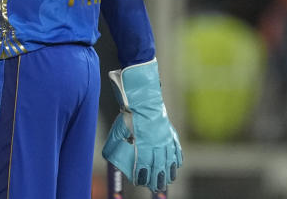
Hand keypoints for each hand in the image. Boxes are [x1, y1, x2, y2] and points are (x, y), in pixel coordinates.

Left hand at [102, 59, 181, 192]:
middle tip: (155, 187)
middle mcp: (156, 145)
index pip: (143, 166)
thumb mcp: (118, 130)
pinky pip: (176, 149)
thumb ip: (117, 144)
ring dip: (168, 172)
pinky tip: (176, 165)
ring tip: (168, 180)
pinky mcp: (171, 133)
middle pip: (158, 167)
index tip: (140, 181)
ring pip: (169, 161)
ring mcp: (165, 139)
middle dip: (156, 179)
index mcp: (143, 145)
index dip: (142, 175)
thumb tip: (110, 156)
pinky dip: (177, 159)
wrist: (143, 100)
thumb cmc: (128, 115)